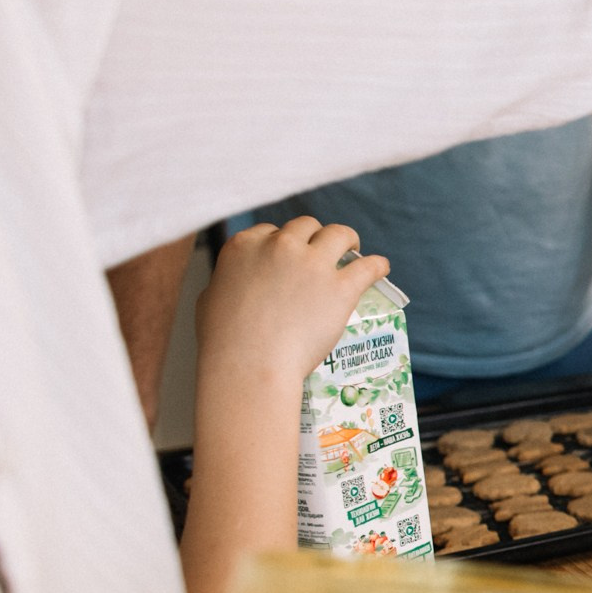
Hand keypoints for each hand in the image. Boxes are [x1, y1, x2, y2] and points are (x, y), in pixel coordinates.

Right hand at [196, 218, 385, 392]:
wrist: (250, 365)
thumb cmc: (224, 341)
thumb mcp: (210, 298)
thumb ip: (227, 281)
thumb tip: (234, 283)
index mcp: (245, 245)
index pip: (270, 231)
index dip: (284, 243)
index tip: (291, 255)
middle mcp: (280, 245)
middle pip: (306, 227)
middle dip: (314, 238)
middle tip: (323, 253)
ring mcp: (312, 264)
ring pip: (339, 234)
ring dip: (347, 240)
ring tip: (352, 250)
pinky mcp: (340, 286)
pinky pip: (368, 265)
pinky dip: (378, 265)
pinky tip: (381, 268)